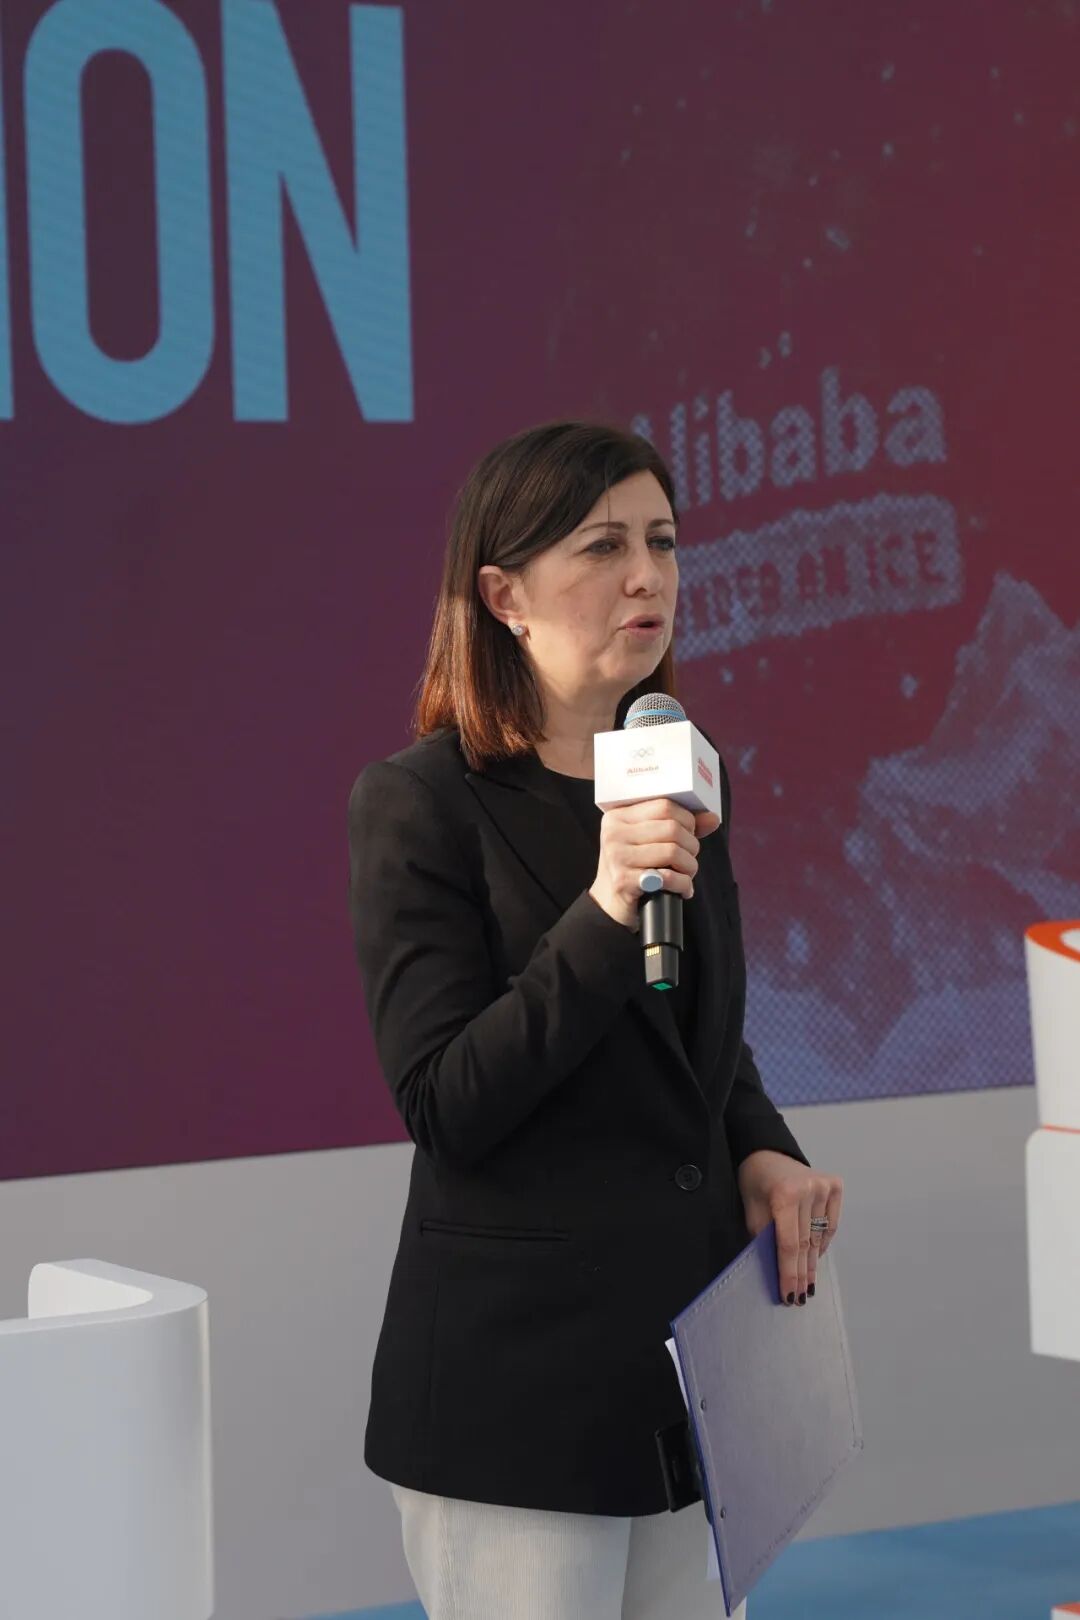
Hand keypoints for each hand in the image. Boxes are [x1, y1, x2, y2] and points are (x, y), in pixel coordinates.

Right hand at [588, 798, 721, 929]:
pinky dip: (683, 885)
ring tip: (687, 875)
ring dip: (689, 867)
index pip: (664, 806)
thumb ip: (681, 825)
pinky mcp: (623, 880)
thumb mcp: (651, 840)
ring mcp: (617, 857)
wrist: (610, 904)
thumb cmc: (634, 867)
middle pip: (672, 828)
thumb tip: (712, 819)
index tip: (689, 834)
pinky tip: (684, 890)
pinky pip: (667, 877)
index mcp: (619, 816)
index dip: (687, 820)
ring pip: (673, 852)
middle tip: (689, 859)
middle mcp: (614, 833)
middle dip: (691, 846)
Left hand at [736, 1149, 843, 1305]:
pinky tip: (815, 1259)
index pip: (789, 1244)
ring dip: (813, 1263)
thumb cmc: (755, 1184)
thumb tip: (777, 1273)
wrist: (767, 1154)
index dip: (788, 1273)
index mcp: (785, 1194)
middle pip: (805, 1243)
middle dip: (801, 1274)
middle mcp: (809, 1189)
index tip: (788, 1296)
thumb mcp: (752, 1212)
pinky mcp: (835, 1185)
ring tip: (808, 1285)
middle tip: (799, 1298)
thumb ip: (764, 1240)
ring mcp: (825, 1186)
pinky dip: (823, 1243)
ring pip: (819, 1237)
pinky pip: (831, 1224)